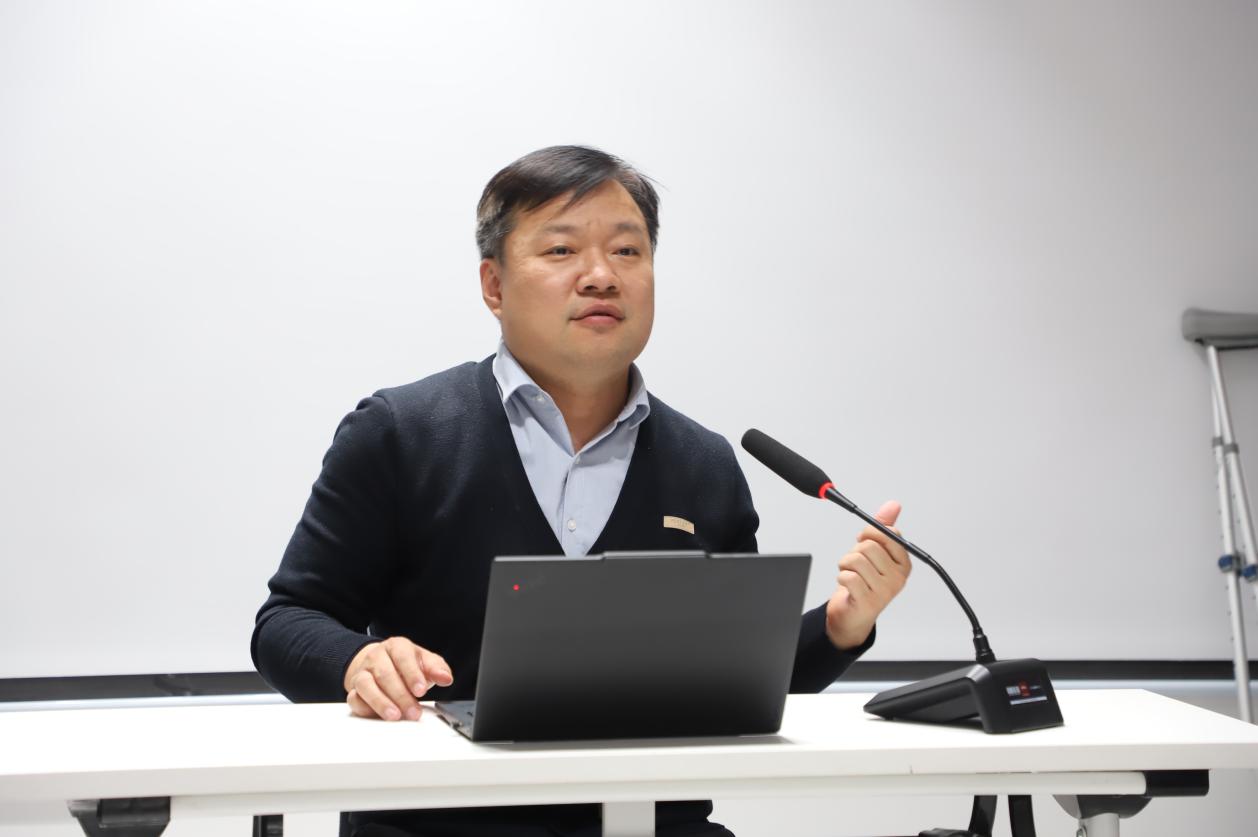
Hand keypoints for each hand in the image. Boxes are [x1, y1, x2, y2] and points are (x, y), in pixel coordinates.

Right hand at [343, 636, 453, 720]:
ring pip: (366, 685)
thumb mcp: (424, 662)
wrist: (380, 663)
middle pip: (385, 674)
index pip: (403, 657)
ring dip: (381, 703)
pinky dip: (365, 708)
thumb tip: (446, 678)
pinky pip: (355, 698)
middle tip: (413, 712)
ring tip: (395, 716)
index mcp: (396, 646)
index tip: (421, 690)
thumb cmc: (405, 664)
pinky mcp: (354, 689)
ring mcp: (363, 672)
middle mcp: (377, 657)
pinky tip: (377, 715)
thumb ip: (437, 669)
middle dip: (401, 695)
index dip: (412, 674)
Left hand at [825, 500, 910, 649]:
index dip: (869, 534)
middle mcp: (898, 578)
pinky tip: (848, 586)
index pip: (889, 534)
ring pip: (856, 560)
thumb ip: (882, 527)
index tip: (865, 542)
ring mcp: (885, 591)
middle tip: (856, 565)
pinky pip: (849, 577)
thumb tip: (893, 505)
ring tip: (851, 575)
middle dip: (854, 552)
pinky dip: (842, 577)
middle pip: (869, 546)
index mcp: (904, 563)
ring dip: (846, 565)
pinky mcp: (868, 602)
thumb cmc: (864, 581)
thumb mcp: (874, 551)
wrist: (853, 615)